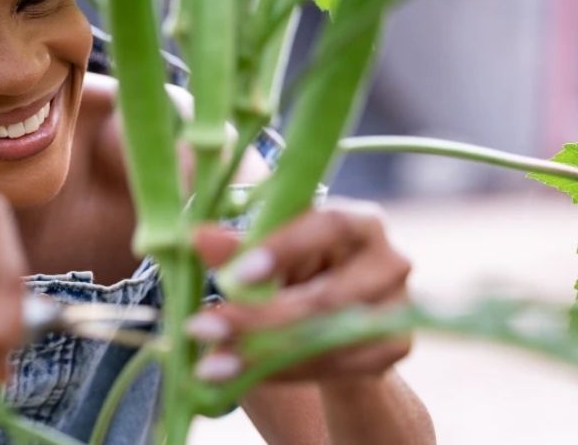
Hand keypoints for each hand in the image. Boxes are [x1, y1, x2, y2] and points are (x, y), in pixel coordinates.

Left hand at [187, 201, 411, 384]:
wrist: (336, 312)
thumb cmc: (298, 266)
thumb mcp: (269, 251)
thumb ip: (238, 246)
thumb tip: (199, 238)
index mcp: (360, 221)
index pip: (330, 226)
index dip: (284, 248)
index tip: (235, 276)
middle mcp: (389, 261)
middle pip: (326, 296)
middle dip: (257, 317)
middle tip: (201, 329)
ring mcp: (397, 309)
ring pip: (325, 338)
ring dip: (261, 353)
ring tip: (210, 364)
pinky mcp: (392, 348)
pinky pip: (332, 365)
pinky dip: (281, 372)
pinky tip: (239, 375)